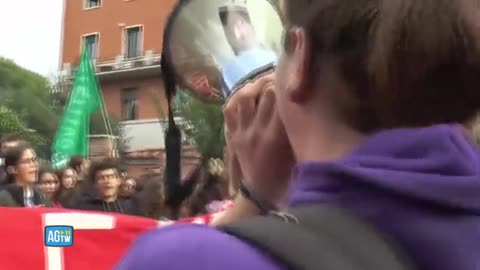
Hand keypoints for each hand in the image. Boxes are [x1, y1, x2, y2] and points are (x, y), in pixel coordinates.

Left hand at [223, 73, 294, 203]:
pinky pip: (230, 109)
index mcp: (277, 136)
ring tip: (264, 83)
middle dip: (275, 82)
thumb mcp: (297, 152)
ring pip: (245, 97)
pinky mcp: (232, 135)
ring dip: (255, 86)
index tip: (295, 81)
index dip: (290, 87)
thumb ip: (298, 127)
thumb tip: (302, 102)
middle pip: (265, 93)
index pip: (283, 100)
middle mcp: (257, 130)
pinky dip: (238, 99)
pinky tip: (247, 95)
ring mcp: (242, 132)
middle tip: (282, 78)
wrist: (260, 195)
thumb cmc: (286, 175)